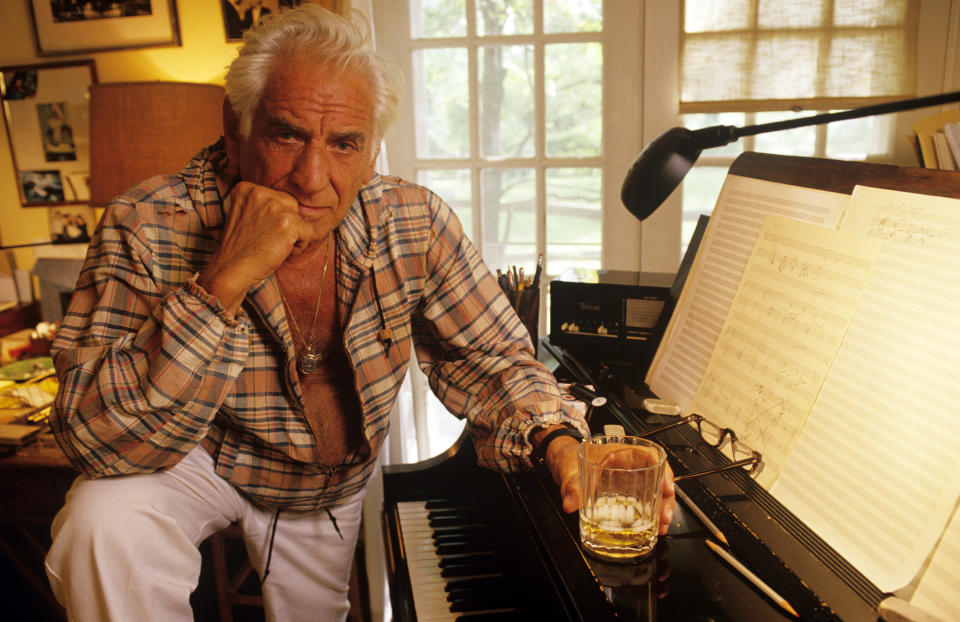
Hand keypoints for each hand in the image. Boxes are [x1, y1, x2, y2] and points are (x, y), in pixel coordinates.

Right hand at [197, 182, 316, 312]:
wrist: (232, 269)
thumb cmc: (240, 247)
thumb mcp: (245, 215)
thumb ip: (263, 205)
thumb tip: (294, 204)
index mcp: (246, 188)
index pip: (277, 198)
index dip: (275, 218)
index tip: (259, 231)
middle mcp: (260, 192)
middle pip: (291, 205)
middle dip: (287, 224)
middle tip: (269, 240)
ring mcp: (275, 206)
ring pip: (300, 219)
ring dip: (293, 236)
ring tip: (274, 246)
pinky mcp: (288, 222)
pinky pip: (308, 232)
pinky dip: (300, 246)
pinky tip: (282, 251)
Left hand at [540, 432, 675, 534]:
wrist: (558, 460)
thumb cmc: (567, 456)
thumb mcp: (569, 470)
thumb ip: (571, 486)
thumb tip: (570, 503)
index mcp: (619, 451)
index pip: (650, 455)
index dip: (663, 472)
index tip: (666, 489)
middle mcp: (627, 463)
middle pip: (657, 476)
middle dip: (666, 498)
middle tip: (665, 517)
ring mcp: (627, 477)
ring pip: (653, 489)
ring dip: (660, 507)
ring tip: (662, 525)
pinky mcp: (623, 490)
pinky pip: (643, 498)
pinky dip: (649, 511)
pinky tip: (651, 525)